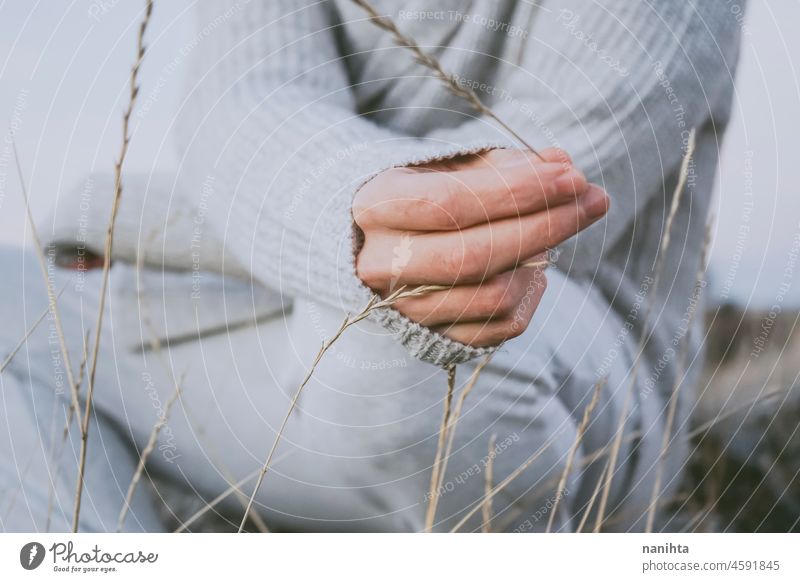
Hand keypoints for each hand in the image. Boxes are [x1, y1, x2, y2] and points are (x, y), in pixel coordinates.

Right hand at [353, 148, 608, 346]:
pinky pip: (498, 328)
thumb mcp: (452, 166)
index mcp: (376, 208)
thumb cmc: (424, 195)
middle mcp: (381, 264)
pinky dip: (529, 296)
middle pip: (472, 256)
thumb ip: (504, 165)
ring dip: (540, 260)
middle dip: (544, 226)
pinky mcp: (431, 336)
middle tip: (592, 200)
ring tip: (559, 229)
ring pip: (492, 296)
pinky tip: (535, 268)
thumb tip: (563, 166)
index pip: (450, 203)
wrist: (380, 245)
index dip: (516, 192)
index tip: (570, 176)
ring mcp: (404, 307)